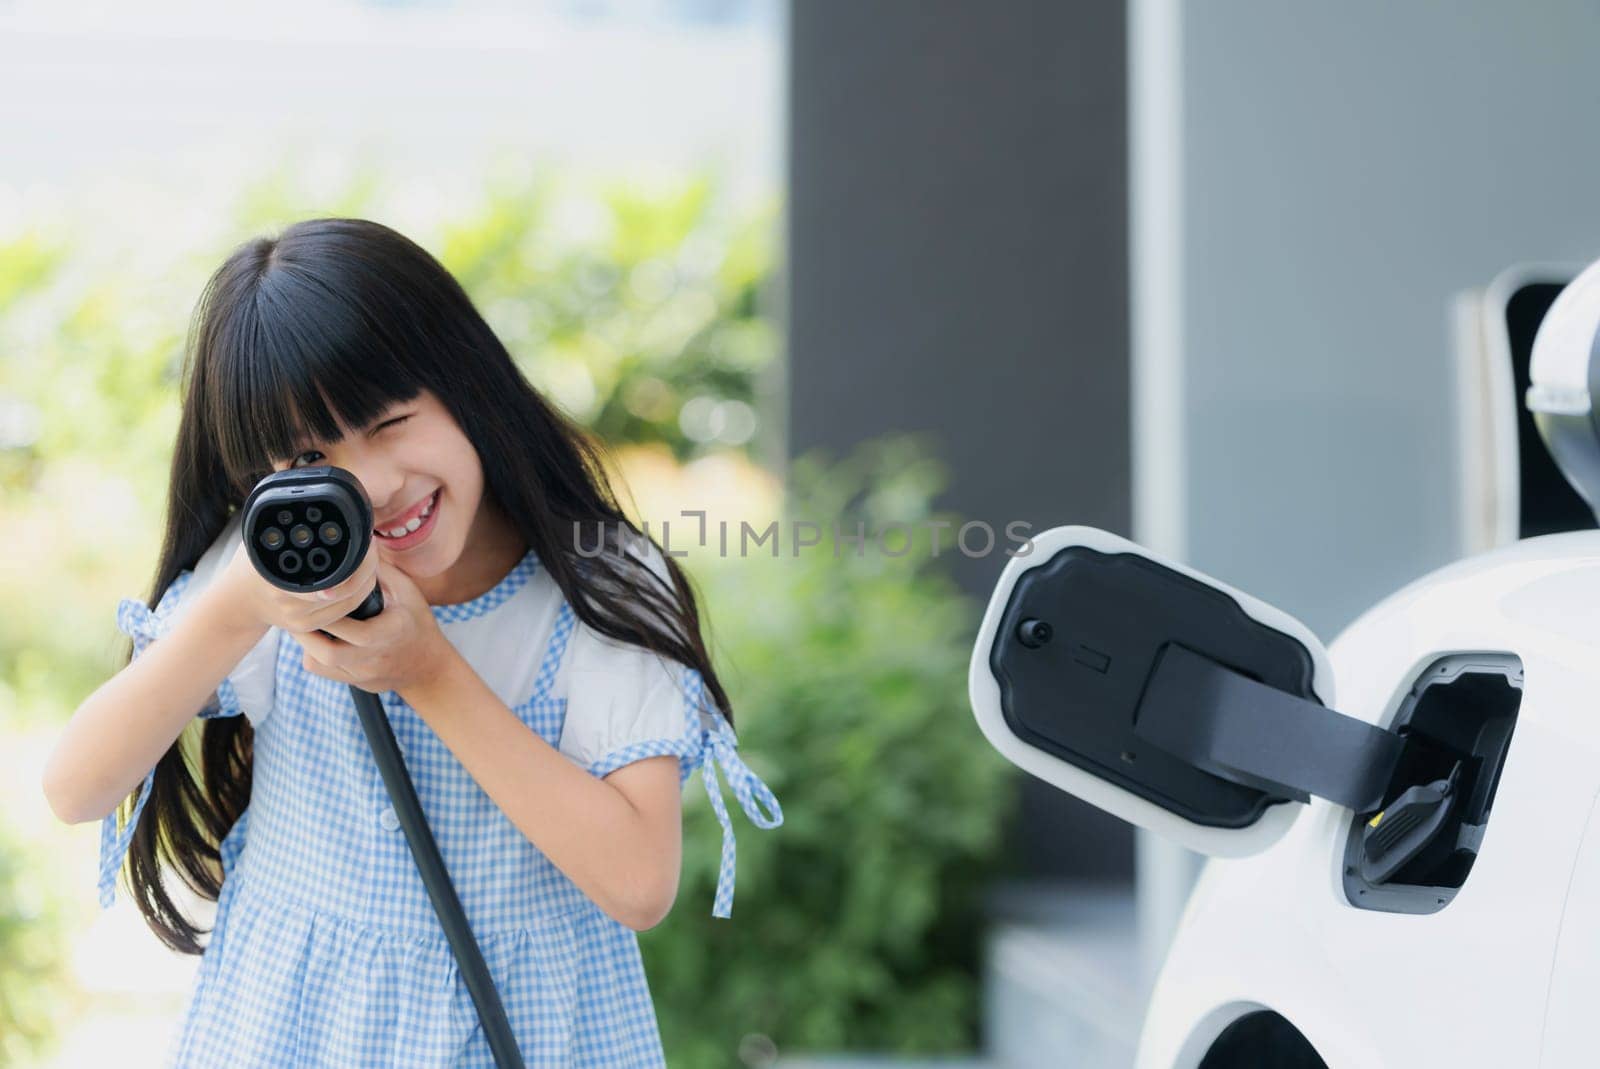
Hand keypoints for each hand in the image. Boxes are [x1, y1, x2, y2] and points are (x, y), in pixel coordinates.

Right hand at [217, 535, 382, 637]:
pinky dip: (360, 594)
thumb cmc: (250, 566)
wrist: (238, 602)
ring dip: (367, 579)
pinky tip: (365, 578)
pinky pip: (345, 612)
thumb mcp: (259, 541)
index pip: (331, 573)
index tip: (366, 540)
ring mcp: (300, 619)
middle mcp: (290, 602)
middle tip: (372, 543)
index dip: (356, 560)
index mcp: (277, 578)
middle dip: (366, 566)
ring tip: (371, 556)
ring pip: (349, 602)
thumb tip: (298, 494)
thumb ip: (280, 528)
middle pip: (346, 589)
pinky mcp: (308, 627)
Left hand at [292, 555, 455, 695]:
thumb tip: (358, 548)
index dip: (326, 613)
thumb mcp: (407, 592)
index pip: (349, 628)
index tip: (314, 597)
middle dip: (305, 631)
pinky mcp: (355, 682)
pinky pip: (323, 672)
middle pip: (327, 652)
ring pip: (320, 663)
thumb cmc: (417, 623)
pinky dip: (313, 656)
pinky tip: (315, 641)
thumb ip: (380, 573)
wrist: (428, 667)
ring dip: (305, 643)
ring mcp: (363, 673)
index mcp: (388, 633)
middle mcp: (373, 657)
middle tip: (294, 611)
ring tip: (301, 622)